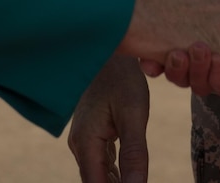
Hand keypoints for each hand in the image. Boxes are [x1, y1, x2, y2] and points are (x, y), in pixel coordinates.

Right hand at [67, 56, 150, 182]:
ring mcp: (84, 141)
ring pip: (99, 175)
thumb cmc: (122, 78)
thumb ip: (134, 154)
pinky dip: (115, 174)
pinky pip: (101, 163)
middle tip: (139, 182)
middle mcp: (80, 145)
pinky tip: (130, 178)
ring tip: (137, 181)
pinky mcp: (92, 135)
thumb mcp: (133, 115)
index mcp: (86, 143)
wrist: (109, 51)